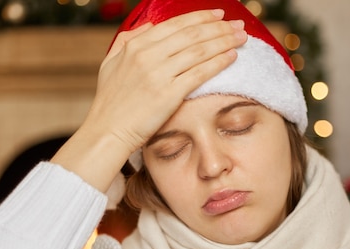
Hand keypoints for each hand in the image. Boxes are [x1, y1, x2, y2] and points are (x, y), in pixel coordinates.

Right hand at [51, 9, 246, 191]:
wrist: (108, 132)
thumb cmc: (110, 102)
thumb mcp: (111, 63)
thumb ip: (129, 40)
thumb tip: (150, 26)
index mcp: (135, 45)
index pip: (175, 24)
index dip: (201, 17)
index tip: (219, 15)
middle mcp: (147, 55)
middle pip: (192, 34)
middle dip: (219, 27)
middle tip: (238, 25)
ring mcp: (158, 74)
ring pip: (199, 51)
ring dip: (224, 41)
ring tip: (241, 38)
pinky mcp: (168, 94)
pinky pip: (199, 73)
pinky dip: (218, 62)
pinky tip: (232, 57)